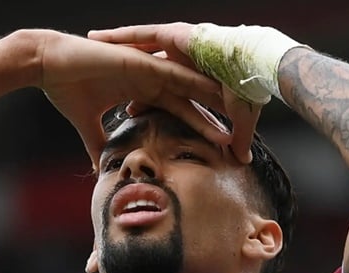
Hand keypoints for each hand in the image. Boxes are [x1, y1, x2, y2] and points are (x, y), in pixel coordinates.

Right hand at [28, 29, 232, 165]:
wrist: (47, 65)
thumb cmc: (65, 90)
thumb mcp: (87, 126)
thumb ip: (97, 144)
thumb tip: (98, 170)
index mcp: (142, 92)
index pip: (179, 112)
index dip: (199, 128)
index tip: (218, 146)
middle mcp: (150, 78)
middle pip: (192, 99)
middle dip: (216, 114)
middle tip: (243, 131)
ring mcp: (147, 68)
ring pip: (188, 85)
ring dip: (211, 99)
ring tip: (237, 113)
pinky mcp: (140, 60)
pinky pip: (171, 71)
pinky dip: (191, 80)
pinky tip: (212, 90)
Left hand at [88, 22, 261, 163]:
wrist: (258, 66)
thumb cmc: (251, 90)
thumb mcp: (240, 119)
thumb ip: (236, 138)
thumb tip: (241, 162)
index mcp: (192, 80)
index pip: (161, 92)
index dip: (143, 99)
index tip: (128, 110)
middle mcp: (180, 61)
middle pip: (142, 68)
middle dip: (119, 69)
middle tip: (95, 76)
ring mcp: (177, 46)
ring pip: (137, 47)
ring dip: (113, 47)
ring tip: (89, 46)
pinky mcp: (175, 35)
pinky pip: (141, 34)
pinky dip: (119, 36)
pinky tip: (99, 37)